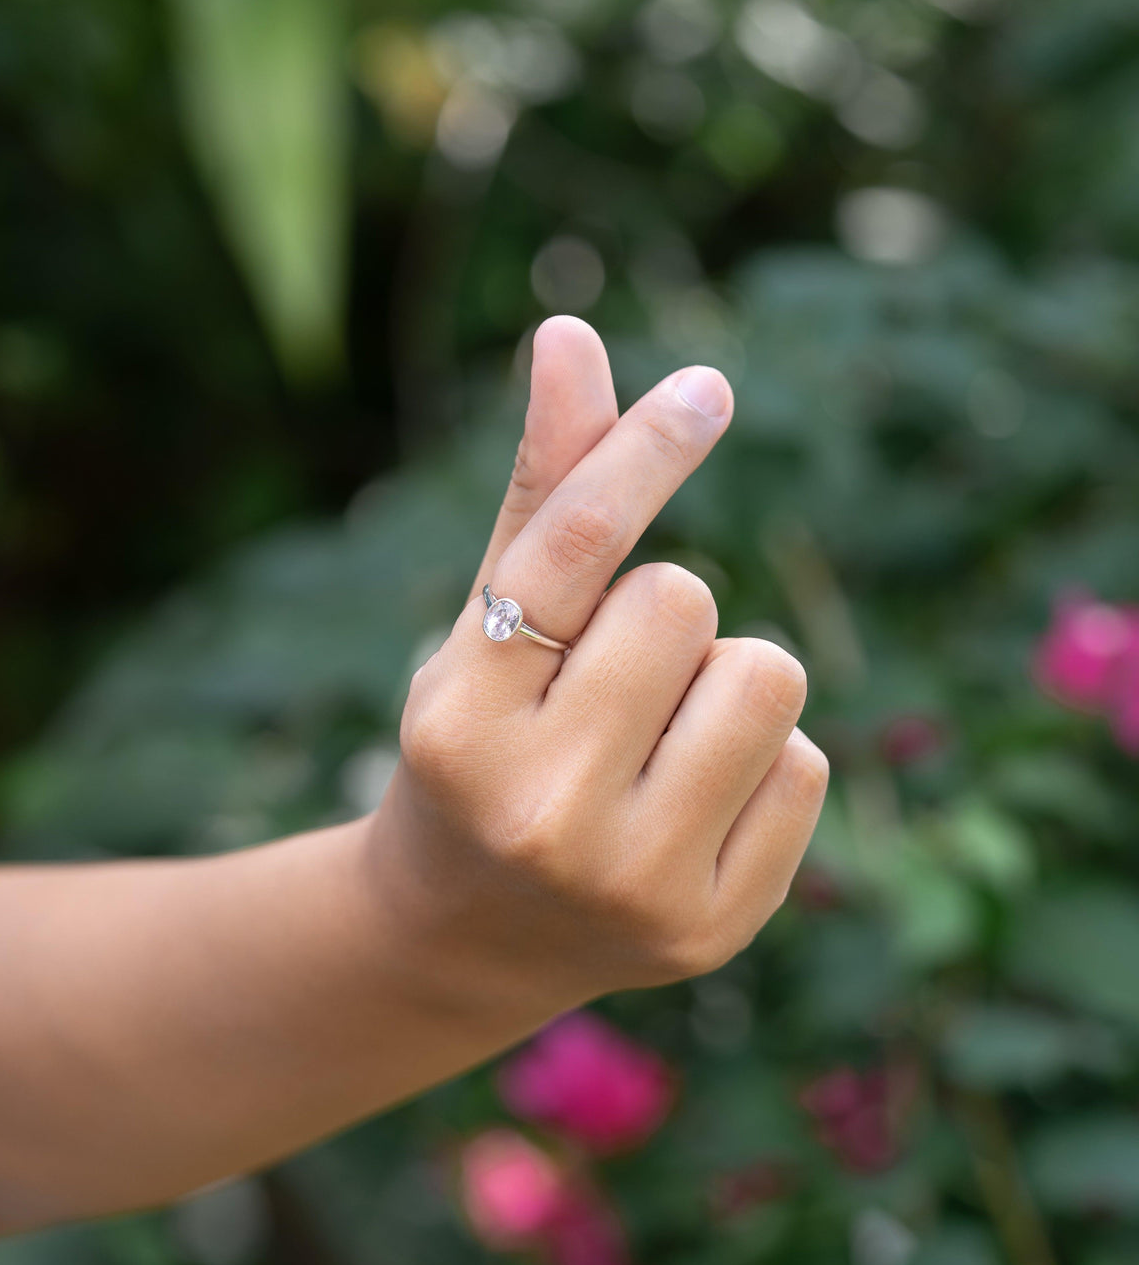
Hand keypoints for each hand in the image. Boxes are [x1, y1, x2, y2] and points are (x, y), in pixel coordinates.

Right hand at [368, 316, 827, 1019]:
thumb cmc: (485, 744)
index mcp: (457, 721)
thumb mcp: (489, 622)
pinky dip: (764, 762)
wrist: (470, 933)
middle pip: (686, 601)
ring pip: (765, 677)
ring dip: (724, 679)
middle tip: (614, 685)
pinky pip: (808, 765)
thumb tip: (570, 332)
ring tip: (661, 736)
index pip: (572, 551)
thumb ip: (543, 488)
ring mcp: (630, 882)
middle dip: (663, 617)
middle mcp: (537, 811)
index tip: (706, 388)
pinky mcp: (711, 929)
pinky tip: (692, 805)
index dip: (642, 454)